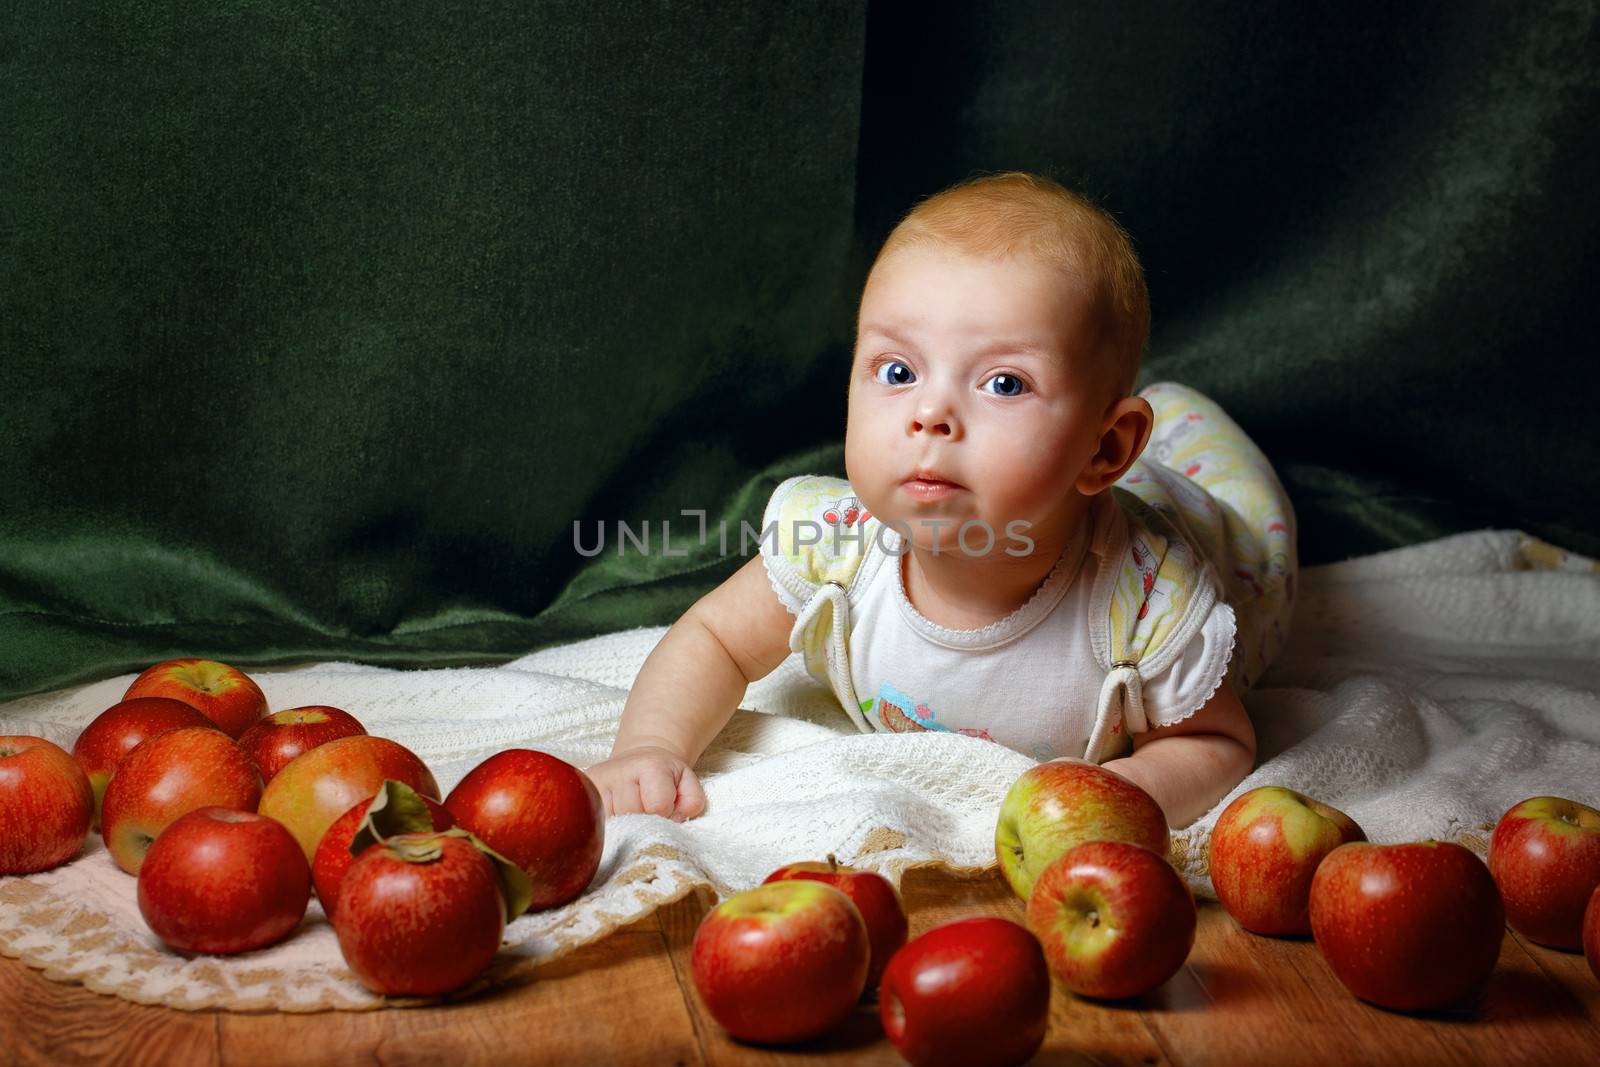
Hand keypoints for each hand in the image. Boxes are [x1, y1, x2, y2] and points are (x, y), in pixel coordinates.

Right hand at [586, 745, 706, 820]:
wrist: (639, 760)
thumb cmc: (666, 776)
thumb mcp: (687, 783)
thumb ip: (691, 802)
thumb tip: (673, 820)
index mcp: (649, 765)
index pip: (657, 806)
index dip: (667, 814)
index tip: (666, 807)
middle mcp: (619, 771)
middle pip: (634, 817)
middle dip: (646, 821)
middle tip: (648, 810)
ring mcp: (596, 782)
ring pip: (614, 824)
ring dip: (627, 825)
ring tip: (632, 811)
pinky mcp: (583, 792)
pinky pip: (596, 823)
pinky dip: (611, 826)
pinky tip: (618, 816)